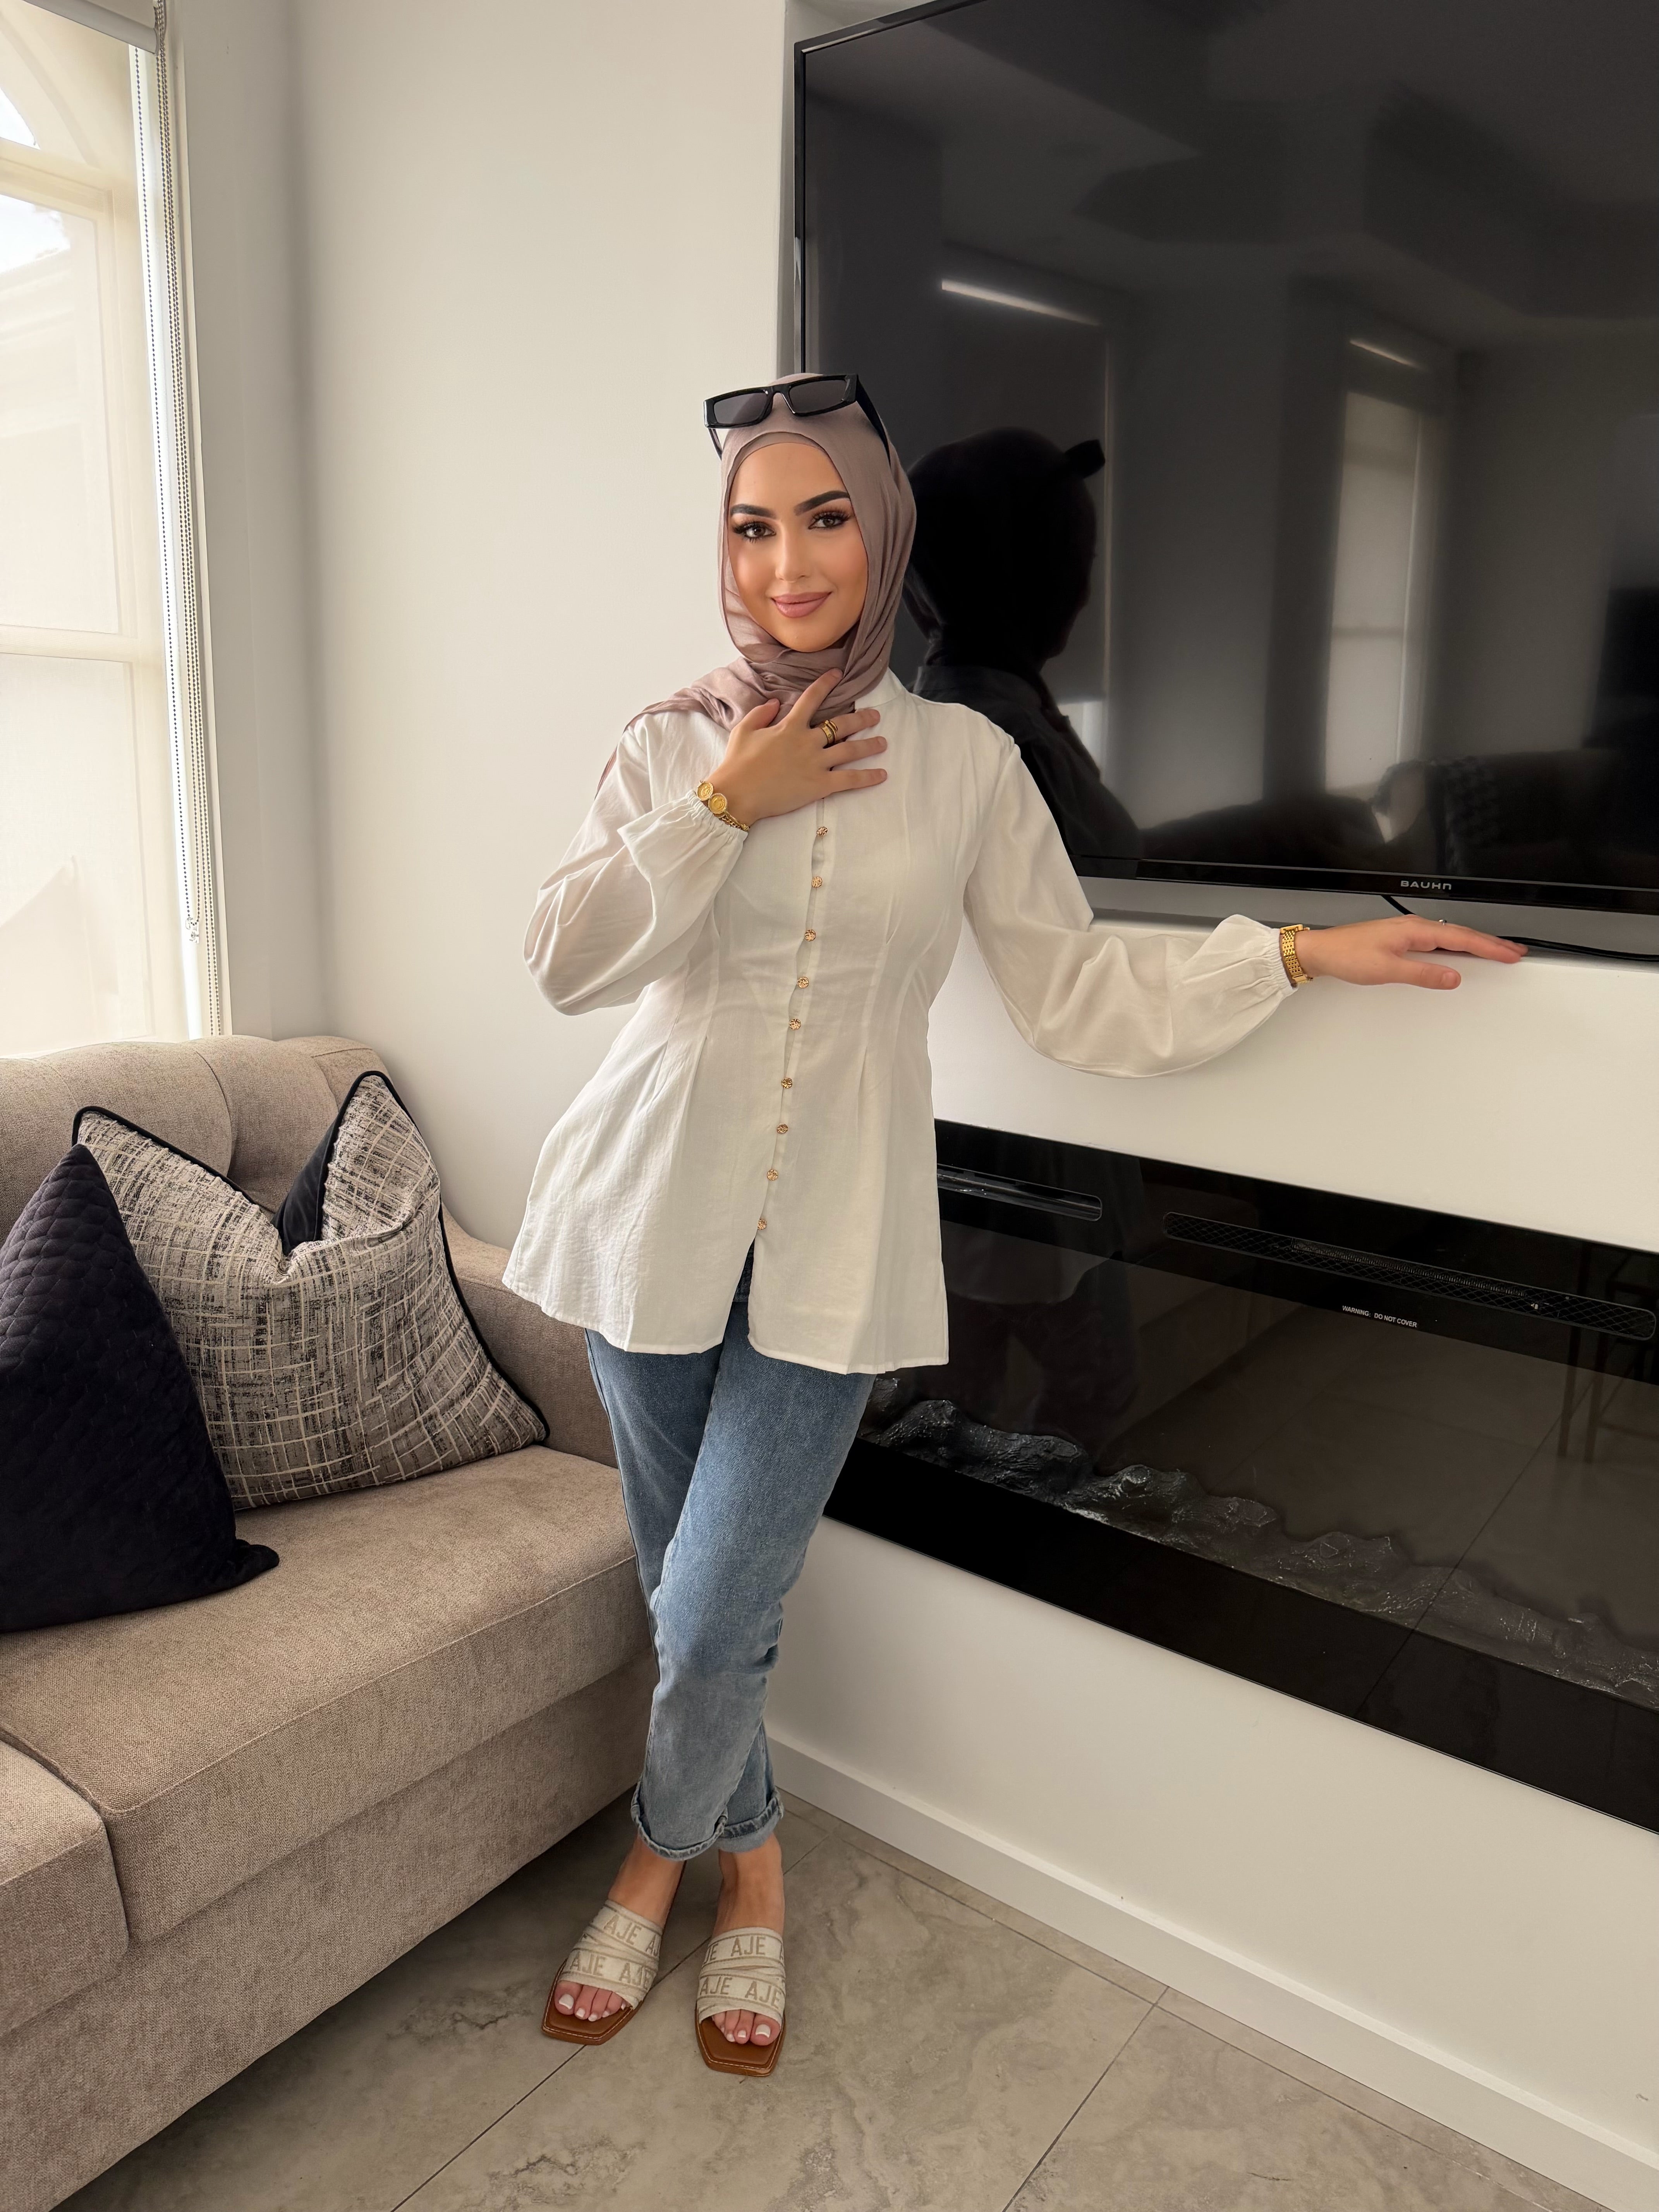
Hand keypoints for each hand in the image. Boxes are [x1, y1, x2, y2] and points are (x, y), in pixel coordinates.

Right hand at [713, 670, 885, 827]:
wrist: (737, 794)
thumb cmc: (737, 763)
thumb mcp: (743, 730)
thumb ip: (761, 713)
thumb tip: (776, 702)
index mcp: (790, 726)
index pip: (812, 698)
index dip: (826, 684)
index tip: (838, 675)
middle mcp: (808, 741)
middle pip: (841, 725)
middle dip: (861, 718)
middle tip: (875, 716)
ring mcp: (816, 763)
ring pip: (850, 750)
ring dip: (870, 745)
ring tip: (883, 742)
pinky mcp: (820, 786)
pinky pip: (849, 780)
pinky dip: (867, 778)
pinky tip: (882, 774)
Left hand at [1294, 917, 1524, 989]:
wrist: (1322, 951)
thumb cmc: (1347, 955)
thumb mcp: (1387, 970)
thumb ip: (1422, 974)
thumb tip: (1452, 978)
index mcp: (1415, 930)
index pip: (1462, 938)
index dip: (1489, 947)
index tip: (1511, 953)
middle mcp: (1414, 927)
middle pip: (1461, 934)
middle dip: (1490, 943)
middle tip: (1514, 952)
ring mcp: (1408, 932)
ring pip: (1451, 936)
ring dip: (1475, 943)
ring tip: (1496, 951)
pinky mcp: (1401, 939)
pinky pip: (1438, 940)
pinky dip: (1456, 945)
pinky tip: (1460, 952)